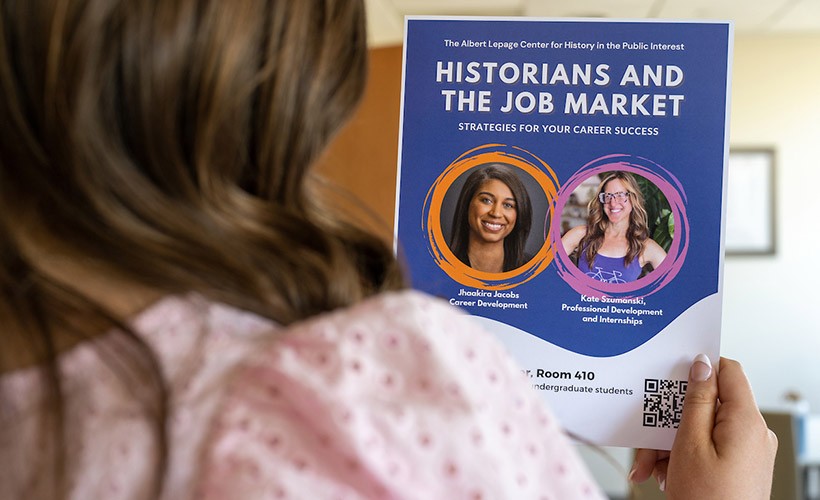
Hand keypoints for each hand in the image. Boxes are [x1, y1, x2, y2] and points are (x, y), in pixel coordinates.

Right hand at [630, 355, 776, 498]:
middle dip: (671, 421)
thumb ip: (696, 400)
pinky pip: (707, 448)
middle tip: (649, 441)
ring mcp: (747, 451)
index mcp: (746, 421)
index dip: (699, 368)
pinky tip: (664, 474)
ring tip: (651, 468)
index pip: (728, 371)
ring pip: (701, 429)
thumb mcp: (690, 444)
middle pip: (706, 406)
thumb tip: (702, 365)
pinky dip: (682, 457)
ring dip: (670, 444)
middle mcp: (753, 433)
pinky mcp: (739, 466)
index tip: (672, 375)